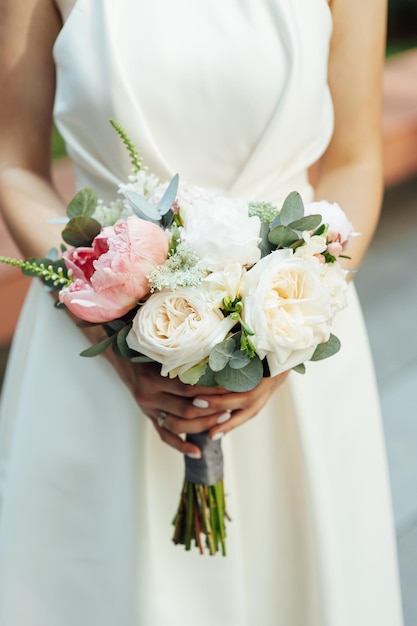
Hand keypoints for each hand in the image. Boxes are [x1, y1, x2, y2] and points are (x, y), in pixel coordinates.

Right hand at [81, 322, 288, 455]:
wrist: (120, 356)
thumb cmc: (147, 345)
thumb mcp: (162, 342)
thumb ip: (185, 343)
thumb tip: (216, 334)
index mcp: (152, 376)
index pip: (189, 387)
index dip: (212, 390)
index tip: (232, 387)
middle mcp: (149, 395)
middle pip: (187, 408)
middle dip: (212, 409)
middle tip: (232, 406)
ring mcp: (149, 409)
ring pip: (179, 425)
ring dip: (203, 425)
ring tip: (223, 421)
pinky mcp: (150, 418)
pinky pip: (165, 436)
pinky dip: (181, 446)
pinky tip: (197, 452)